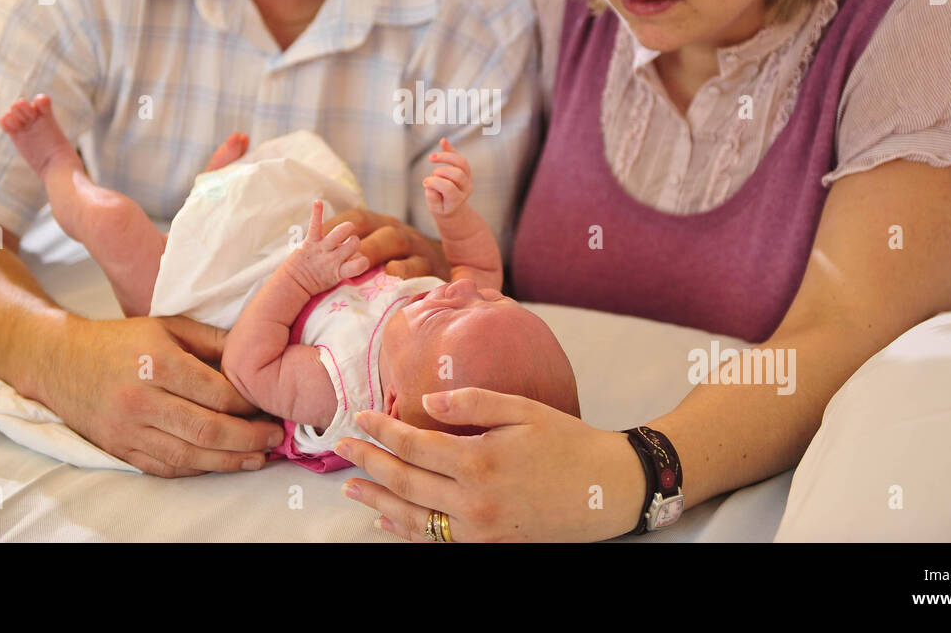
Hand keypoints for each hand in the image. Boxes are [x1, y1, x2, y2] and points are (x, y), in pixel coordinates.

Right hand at [37, 313, 284, 476]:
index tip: (269, 404)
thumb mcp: (168, 326)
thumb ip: (212, 341)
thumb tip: (255, 355)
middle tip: (275, 438)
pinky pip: (165, 467)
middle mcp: (142, 400)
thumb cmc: (121, 341)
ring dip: (229, 461)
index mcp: (158, 363)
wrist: (61, 362)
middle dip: (248, 438)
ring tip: (258, 459)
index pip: (217, 393)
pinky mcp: (119, 449)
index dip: (249, 404)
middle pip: (207, 429)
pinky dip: (197, 468)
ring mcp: (128, 429)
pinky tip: (220, 463)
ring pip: (188, 455)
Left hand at [283, 200, 369, 295]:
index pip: (360, 265)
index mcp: (340, 272)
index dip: (363, 262)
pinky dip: (317, 213)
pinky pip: (315, 225)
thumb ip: (349, 267)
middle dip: (355, 241)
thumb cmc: (318, 281)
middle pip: (354, 244)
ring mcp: (322, 249)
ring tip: (348, 228)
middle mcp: (333, 259)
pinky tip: (318, 202)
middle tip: (350, 244)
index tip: (361, 261)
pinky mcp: (310, 242)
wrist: (294, 284)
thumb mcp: (336, 280)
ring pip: (341, 232)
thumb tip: (362, 255)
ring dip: (346, 228)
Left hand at [322, 208, 449, 279]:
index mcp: (379, 225)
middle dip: (356, 238)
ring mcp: (415, 245)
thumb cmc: (397, 262)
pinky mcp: (430, 263)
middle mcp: (396, 230)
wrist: (443, 265)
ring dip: (376, 249)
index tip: (314, 238)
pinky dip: (406, 268)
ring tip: (358, 262)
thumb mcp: (376, 250)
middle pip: (374, 226)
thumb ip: (350, 251)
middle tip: (336, 254)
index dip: (335, 225)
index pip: (356, 218)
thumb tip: (314, 252)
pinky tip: (393, 273)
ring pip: (396, 239)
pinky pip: (419, 264)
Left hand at [334, 388, 646, 541]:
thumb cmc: (569, 442)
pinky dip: (406, 530)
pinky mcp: (489, 547)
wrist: (608, 490)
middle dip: (369, 463)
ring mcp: (479, 531)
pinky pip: (436, 541)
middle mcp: (473, 502)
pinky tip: (387, 520)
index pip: (414, 446)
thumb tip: (426, 403)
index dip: (382, 431)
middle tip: (342, 448)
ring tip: (351, 488)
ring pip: (414, 518)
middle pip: (405, 482)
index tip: (359, 417)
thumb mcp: (524, 409)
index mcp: (479, 462)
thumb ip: (472, 403)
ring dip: (378, 501)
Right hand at [422, 138, 472, 215]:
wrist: (453, 208)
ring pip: (461, 162)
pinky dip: (450, 149)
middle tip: (430, 176)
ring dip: (446, 157)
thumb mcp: (435, 208)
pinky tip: (442, 141)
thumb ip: (432, 198)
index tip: (424, 183)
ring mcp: (468, 177)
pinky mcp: (465, 170)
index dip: (435, 183)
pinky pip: (458, 157)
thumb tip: (430, 184)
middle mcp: (466, 187)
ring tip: (431, 158)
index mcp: (458, 199)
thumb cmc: (442, 207)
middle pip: (457, 174)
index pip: (449, 188)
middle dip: (440, 172)